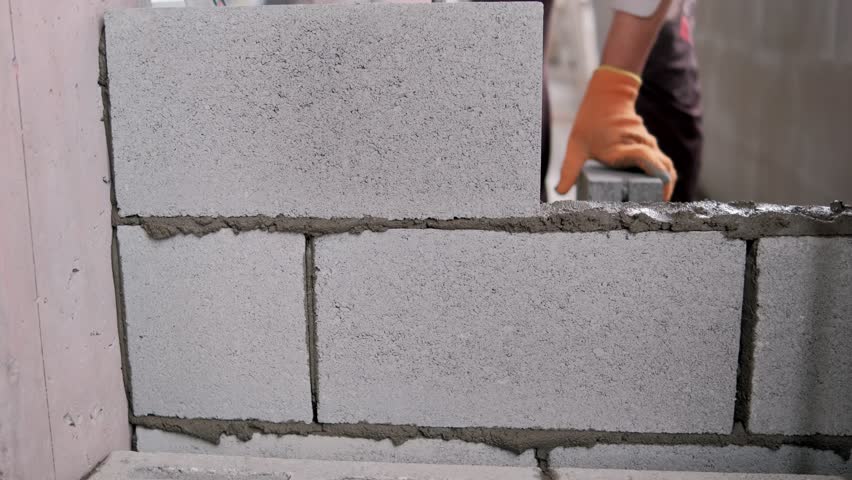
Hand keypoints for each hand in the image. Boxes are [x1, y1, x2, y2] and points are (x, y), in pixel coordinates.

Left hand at [556, 66, 676, 200]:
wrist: (609, 96)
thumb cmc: (592, 121)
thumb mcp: (577, 145)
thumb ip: (570, 169)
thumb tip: (560, 191)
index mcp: (623, 147)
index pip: (647, 159)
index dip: (655, 176)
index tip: (657, 196)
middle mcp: (642, 145)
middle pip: (664, 169)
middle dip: (663, 191)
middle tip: (653, 210)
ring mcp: (650, 145)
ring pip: (667, 167)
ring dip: (665, 185)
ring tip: (655, 205)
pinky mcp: (652, 146)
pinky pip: (663, 163)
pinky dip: (663, 177)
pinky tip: (654, 193)